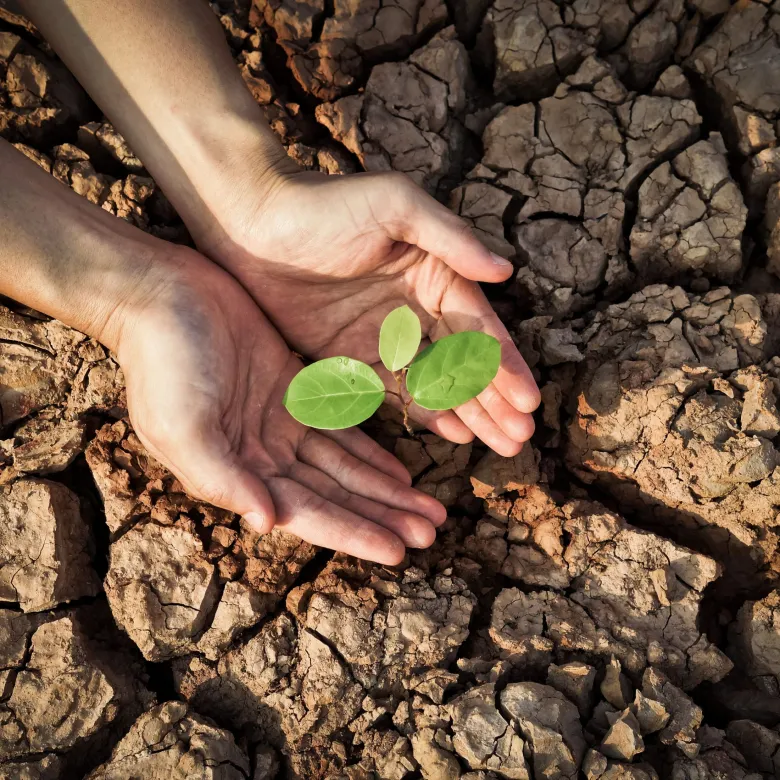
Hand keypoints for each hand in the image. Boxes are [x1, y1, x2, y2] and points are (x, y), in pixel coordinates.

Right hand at [110, 246, 445, 563]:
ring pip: (344, 467)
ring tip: (428, 510)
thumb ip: (222, 478)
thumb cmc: (165, 362)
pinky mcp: (293, 390)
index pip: (308, 512)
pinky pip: (341, 428)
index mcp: (238, 473)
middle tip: (431, 534)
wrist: (161, 295)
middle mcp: (263, 456)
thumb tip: (266, 522)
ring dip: (385, 490)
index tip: (398, 551)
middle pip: (335, 495)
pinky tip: (400, 472)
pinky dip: (370, 452)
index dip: (353, 532)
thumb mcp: (184, 426)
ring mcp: (280, 424)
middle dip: (381, 516)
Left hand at [203, 170, 540, 456]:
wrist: (252, 222)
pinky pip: (393, 391)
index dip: (505, 365)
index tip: (529, 401)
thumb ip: (450, 238)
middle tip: (520, 439)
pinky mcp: (351, 356)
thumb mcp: (395, 205)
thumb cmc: (327, 204)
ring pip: (436, 383)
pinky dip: (423, 412)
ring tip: (499, 444)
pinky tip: (453, 434)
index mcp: (435, 272)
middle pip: (464, 362)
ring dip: (469, 413)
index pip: (478, 327)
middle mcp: (416, 308)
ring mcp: (384, 335)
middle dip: (495, 400)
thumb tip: (506, 270)